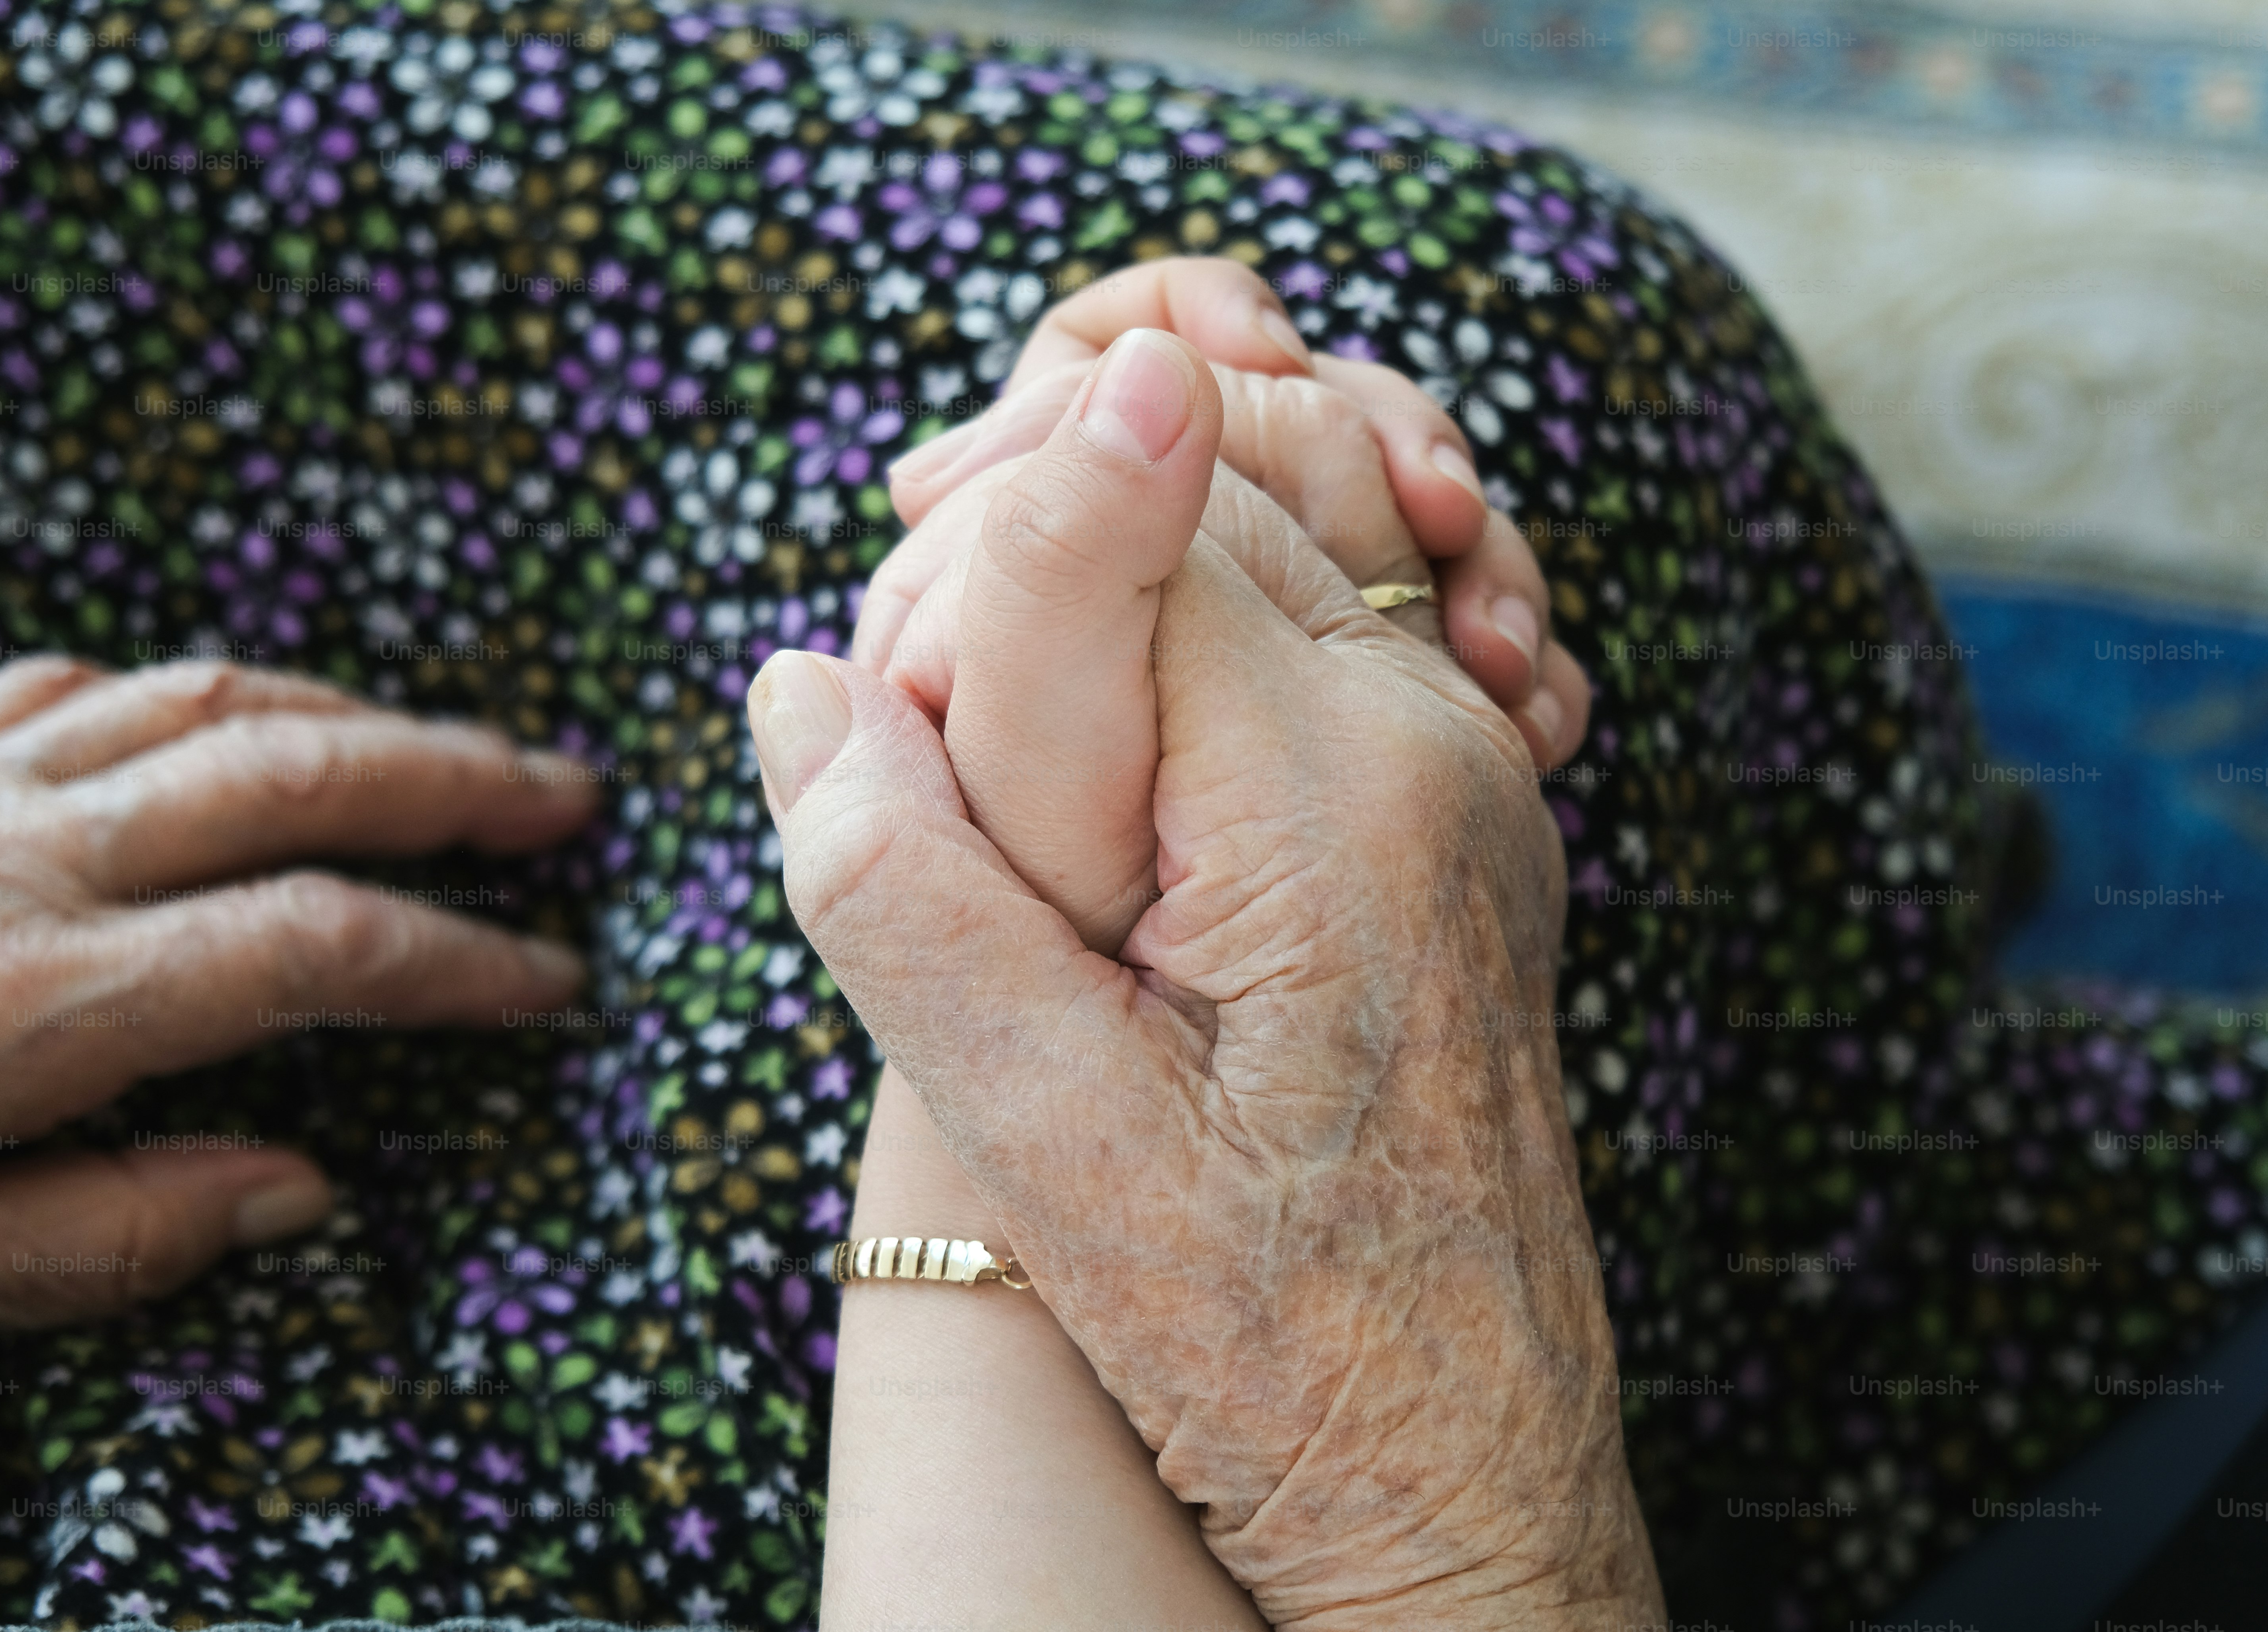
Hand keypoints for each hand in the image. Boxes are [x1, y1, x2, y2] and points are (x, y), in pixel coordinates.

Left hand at [0, 657, 594, 1331]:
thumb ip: (92, 1239)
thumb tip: (296, 1194)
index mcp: (27, 1000)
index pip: (317, 944)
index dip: (460, 958)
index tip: (552, 981)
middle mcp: (11, 859)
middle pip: (292, 775)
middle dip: (454, 780)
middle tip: (564, 795)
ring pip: (197, 702)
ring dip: (347, 717)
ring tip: (440, 747)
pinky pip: (64, 686)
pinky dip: (177, 696)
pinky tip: (225, 721)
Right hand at [751, 335, 1658, 1626]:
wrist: (1459, 1454)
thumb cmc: (1268, 1333)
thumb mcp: (1045, 1138)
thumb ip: (905, 891)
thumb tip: (799, 687)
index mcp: (1337, 797)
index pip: (1134, 529)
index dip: (981, 606)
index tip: (917, 726)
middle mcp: (1434, 743)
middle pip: (1209, 502)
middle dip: (1046, 578)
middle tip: (947, 749)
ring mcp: (1468, 766)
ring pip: (1264, 540)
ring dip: (1123, 598)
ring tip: (1030, 783)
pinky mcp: (1456, 810)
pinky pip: (1316, 626)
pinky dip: (1200, 642)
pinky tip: (1128, 782)